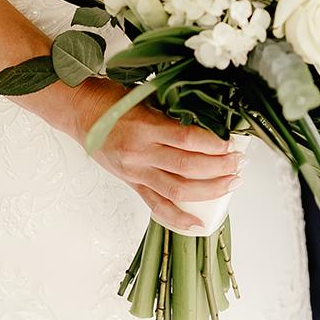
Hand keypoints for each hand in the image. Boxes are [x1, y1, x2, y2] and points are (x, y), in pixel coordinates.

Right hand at [67, 78, 242, 234]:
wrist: (80, 112)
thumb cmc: (112, 99)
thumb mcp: (146, 96)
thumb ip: (173, 111)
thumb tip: (209, 118)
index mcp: (145, 126)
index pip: (188, 139)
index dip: (214, 144)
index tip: (233, 143)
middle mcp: (140, 153)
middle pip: (187, 167)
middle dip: (219, 168)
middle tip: (239, 163)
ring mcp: (135, 172)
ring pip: (177, 189)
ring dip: (208, 190)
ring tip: (231, 184)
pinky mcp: (131, 183)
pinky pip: (156, 205)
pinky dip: (177, 217)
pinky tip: (197, 223)